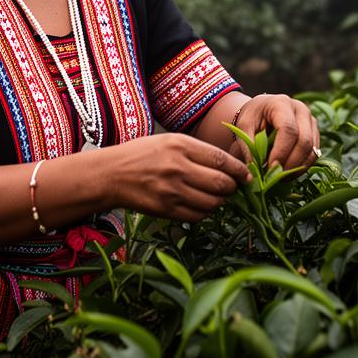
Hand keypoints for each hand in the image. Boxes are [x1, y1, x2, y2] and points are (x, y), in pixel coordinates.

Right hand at [108, 133, 252, 221]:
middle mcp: (177, 168)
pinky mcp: (166, 210)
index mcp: (180, 145)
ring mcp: (171, 191)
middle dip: (233, 187)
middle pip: (220, 183)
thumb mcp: (169, 141)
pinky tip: (201, 205)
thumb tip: (228, 167)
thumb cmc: (142, 154)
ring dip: (220, 202)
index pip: (221, 160)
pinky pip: (198, 216)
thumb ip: (197, 151)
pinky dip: (205, 212)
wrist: (110, 174)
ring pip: (212, 203)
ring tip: (217, 196)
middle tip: (233, 187)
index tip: (247, 175)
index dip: (239, 170)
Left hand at [232, 93, 319, 172]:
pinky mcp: (315, 133)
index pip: (288, 129)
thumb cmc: (252, 117)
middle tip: (275, 176)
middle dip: (291, 163)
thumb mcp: (244, 127)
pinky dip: (302, 166)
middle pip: (304, 141)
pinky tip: (288, 172)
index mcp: (282, 103)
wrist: (261, 111)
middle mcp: (301, 109)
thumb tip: (255, 169)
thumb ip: (249, 146)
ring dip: (297, 168)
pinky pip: (314, 154)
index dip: (281, 151)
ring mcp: (311, 121)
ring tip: (280, 177)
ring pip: (312, 149)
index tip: (270, 167)